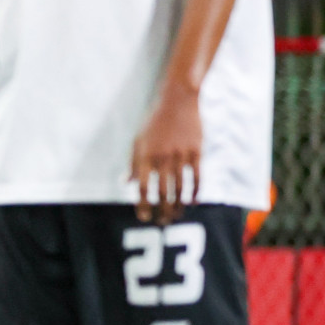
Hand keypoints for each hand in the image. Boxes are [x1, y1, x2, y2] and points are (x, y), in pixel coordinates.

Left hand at [129, 89, 201, 224]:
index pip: (143, 186)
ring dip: (178, 205)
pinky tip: (192, 202)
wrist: (178, 102)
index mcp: (145, 156)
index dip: (143, 204)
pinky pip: (197, 177)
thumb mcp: (137, 140)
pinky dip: (195, 192)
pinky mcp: (197, 153)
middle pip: (163, 192)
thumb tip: (126, 183)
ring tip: (175, 216)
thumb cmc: (154, 122)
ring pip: (180, 188)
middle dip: (162, 210)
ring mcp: (181, 156)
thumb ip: (133, 164)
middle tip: (162, 223)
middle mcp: (163, 158)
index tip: (143, 217)